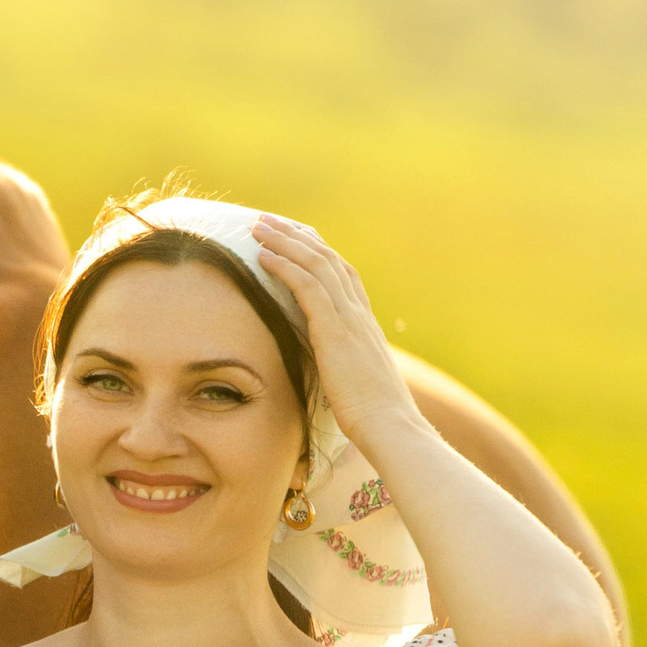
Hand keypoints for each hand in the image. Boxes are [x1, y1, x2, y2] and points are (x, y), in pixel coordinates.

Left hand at [250, 215, 426, 454]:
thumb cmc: (371, 414)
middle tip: (268, 221)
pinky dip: (285, 266)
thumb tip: (326, 370)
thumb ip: (341, 365)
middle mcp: (359, 312)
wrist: (389, 425)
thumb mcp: (354, 381)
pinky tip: (263, 256)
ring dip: (284, 242)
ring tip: (258, 227)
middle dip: (295, 236)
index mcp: (364, 322)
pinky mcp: (335, 329)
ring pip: (315, 264)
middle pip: (326, 259)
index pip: (341, 272)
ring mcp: (349, 317)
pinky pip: (307, 286)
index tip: (293, 238)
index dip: (316, 251)